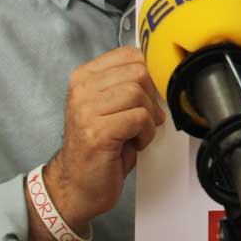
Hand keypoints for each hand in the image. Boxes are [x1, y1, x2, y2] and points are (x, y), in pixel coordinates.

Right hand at [44, 45, 165, 232]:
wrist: (77, 185)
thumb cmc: (101, 146)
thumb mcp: (111, 107)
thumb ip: (128, 84)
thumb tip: (163, 73)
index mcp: (84, 77)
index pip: (130, 54)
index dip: (149, 75)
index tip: (148, 97)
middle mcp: (82, 89)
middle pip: (138, 72)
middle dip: (152, 97)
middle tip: (144, 119)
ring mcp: (86, 110)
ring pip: (138, 94)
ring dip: (148, 117)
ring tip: (136, 133)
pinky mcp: (97, 132)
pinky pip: (139, 118)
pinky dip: (146, 133)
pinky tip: (135, 143)